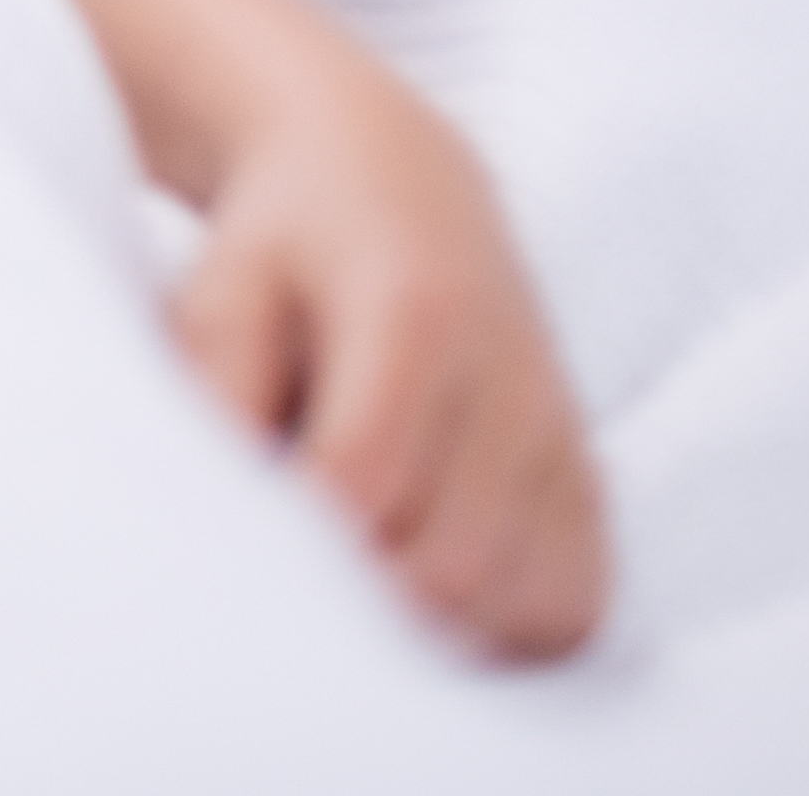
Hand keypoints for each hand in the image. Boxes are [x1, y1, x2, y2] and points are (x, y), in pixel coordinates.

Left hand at [171, 53, 613, 661]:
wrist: (399, 180)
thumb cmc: (287, 244)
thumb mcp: (222, 286)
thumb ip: (218, 386)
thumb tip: (224, 509)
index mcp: (413, 315)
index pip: (363, 479)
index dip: (299, 542)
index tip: (246, 560)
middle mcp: (510, 379)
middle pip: (447, 562)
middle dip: (362, 601)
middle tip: (294, 588)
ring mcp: (562, 433)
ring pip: (519, 600)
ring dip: (434, 624)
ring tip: (361, 584)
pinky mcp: (589, 479)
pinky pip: (572, 602)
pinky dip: (504, 628)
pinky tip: (435, 594)